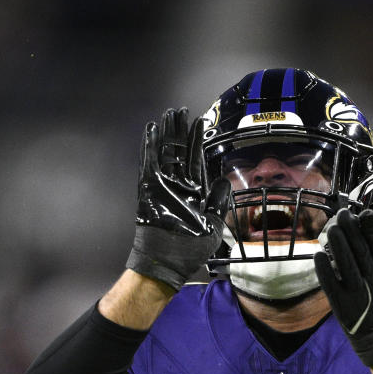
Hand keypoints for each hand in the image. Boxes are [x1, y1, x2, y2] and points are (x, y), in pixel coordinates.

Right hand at [125, 107, 229, 290]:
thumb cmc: (190, 250)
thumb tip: (224, 180)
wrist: (168, 261)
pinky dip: (148, 147)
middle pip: (179, 152)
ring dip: (166, 134)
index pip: (196, 161)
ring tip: (168, 115)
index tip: (199, 123)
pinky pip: (148, 164)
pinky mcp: (148, 189)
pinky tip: (151, 131)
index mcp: (194, 193)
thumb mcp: (214, 225)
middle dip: (181, 132)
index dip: (197, 141)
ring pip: (164, 153)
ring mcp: (162, 187)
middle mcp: (178, 187)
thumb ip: (219, 201)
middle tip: (181, 112)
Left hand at [314, 209, 372, 366]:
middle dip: (350, 229)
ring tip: (331, 229)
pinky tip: (318, 254)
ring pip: (345, 263)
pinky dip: (324, 268)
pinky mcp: (342, 305)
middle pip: (360, 249)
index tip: (362, 212)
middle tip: (342, 214)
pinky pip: (330, 283)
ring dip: (336, 243)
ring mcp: (358, 293)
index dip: (370, 226)